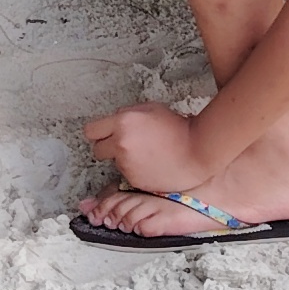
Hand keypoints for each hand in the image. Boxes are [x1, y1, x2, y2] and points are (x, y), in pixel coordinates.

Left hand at [83, 99, 200, 195]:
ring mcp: (127, 165)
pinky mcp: (134, 181)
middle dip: (107, 147)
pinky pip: (128, 174)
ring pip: (115, 162)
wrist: (197, 152)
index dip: (98, 132)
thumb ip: (127, 114)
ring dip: (125, 159)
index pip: (91, 130)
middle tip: (124, 144)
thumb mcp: (151, 109)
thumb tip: (115, 121)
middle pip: (97, 150)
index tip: (103, 133)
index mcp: (123, 123)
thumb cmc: (179, 129)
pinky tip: (152, 164)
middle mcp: (121, 144)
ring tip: (148, 153)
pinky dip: (136, 171)